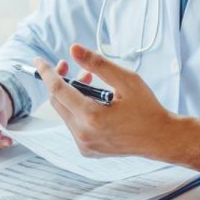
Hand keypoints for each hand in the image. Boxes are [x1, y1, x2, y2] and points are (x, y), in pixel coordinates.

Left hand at [34, 44, 199, 173]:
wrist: (161, 139)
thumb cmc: (147, 109)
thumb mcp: (127, 80)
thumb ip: (98, 64)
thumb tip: (74, 49)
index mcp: (91, 117)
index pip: (58, 90)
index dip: (47, 72)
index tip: (39, 60)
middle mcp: (83, 134)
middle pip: (57, 102)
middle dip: (60, 81)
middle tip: (70, 66)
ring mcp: (84, 145)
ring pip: (64, 113)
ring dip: (71, 95)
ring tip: (90, 83)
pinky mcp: (87, 150)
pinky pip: (73, 125)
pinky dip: (77, 110)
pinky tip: (93, 103)